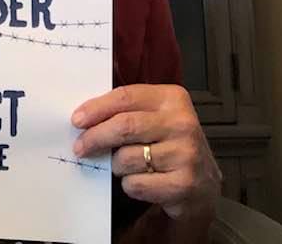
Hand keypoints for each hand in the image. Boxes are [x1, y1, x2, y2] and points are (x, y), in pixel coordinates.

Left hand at [72, 84, 220, 221]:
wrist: (204, 182)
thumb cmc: (169, 143)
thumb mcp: (155, 116)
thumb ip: (127, 110)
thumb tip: (84, 116)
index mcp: (173, 98)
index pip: (125, 97)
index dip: (97, 108)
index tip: (77, 120)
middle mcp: (182, 123)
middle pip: (124, 126)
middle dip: (96, 137)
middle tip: (80, 147)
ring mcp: (186, 154)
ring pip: (127, 158)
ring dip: (116, 165)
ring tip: (125, 164)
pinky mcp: (183, 184)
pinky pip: (136, 184)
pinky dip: (129, 184)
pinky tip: (140, 180)